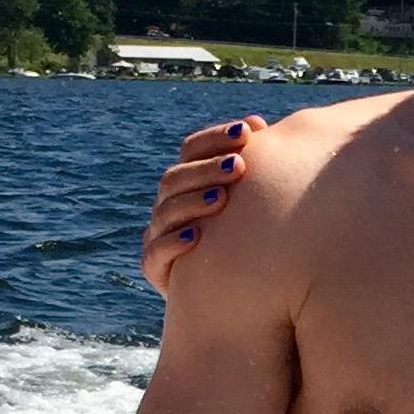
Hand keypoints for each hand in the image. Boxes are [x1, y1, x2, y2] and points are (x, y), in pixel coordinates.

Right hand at [140, 115, 264, 293]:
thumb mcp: (251, 200)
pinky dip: (173, 243)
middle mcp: (169, 203)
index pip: (191, 149)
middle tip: (239, 166)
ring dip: (193, 202)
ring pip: (165, 211)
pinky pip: (155, 253)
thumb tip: (258, 123)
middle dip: (206, 169)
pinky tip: (197, 237)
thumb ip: (252, 164)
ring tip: (222, 199)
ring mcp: (159, 234)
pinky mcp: (155, 268)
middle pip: (175, 177)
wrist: (229, 289)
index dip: (214, 138)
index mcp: (189, 180)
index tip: (246, 131)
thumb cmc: (246, 236)